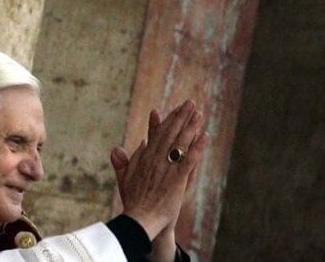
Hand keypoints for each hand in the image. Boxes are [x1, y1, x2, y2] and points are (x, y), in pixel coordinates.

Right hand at [110, 100, 207, 240]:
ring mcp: (166, 168)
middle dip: (180, 117)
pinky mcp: (177, 179)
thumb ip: (121, 163)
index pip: (156, 135)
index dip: (163, 121)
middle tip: (190, 103)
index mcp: (144, 159)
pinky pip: (190, 159)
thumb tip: (118, 148)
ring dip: (191, 126)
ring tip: (199, 113)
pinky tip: (206, 136)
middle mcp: (155, 159)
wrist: (139, 222)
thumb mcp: (124, 180)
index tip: (170, 109)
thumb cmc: (133, 203)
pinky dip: (198, 147)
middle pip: (170, 133)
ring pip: (180, 142)